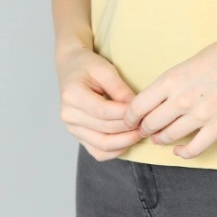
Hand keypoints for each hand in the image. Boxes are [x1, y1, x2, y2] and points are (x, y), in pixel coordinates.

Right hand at [57, 45, 143, 160]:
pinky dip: (114, 151)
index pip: (103, 111)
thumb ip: (119, 89)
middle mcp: (69, 115)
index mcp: (73, 95)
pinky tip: (128, 143)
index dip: (125, 114)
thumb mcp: (104, 69)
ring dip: (124, 143)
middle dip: (128, 129)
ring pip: (101, 145)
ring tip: (141, 134)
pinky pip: (97, 152)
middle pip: (104, 129)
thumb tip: (135, 107)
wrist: (70, 67)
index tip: (143, 112)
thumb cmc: (88, 65)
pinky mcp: (78, 136)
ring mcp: (72, 128)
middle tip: (147, 124)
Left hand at [121, 33, 216, 159]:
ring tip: (160, 137)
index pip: (137, 107)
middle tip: (145, 130)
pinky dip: (182, 153)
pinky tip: (179, 150)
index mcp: (171, 80)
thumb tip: (154, 100)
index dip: (130, 117)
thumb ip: (169, 83)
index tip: (130, 120)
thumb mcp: (186, 63)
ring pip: (168, 137)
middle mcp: (181, 99)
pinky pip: (193, 149)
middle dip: (144, 129)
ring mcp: (200, 115)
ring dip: (161, 139)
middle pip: (150, 124)